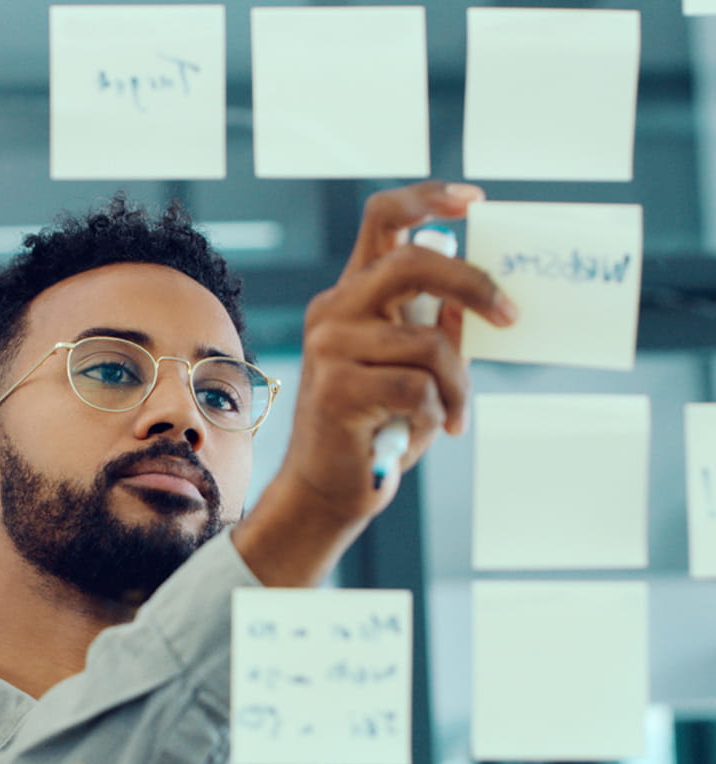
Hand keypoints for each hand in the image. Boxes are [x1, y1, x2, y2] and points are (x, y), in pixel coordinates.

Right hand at [235, 181, 516, 584]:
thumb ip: (438, 324)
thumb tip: (482, 295)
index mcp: (353, 296)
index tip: (475, 202)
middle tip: (510, 316)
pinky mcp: (336, 389)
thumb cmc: (379, 424)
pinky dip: (437, 412)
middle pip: (411, 261)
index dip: (429, 199)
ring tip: (454, 412)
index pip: (383, 219)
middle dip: (473, 284)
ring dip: (458, 384)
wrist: (330, 487)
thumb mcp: (417, 366)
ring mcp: (329, 347)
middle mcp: (335, 311)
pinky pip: (418, 387)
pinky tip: (426, 429)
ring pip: (429, 341)